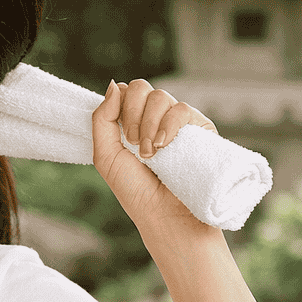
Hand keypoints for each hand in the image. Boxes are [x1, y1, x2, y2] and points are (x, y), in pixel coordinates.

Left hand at [92, 78, 218, 230]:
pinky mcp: (200, 129)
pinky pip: (182, 109)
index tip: (120, 133)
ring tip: (151, 154)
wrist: (166, 216)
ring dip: (148, 125)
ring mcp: (178, 123)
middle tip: (133, 144)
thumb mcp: (106, 156)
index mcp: (132, 123)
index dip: (119, 105)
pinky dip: (168, 125)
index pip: (125, 92)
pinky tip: (163, 146)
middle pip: (140, 87)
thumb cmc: (136, 192)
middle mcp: (155, 119)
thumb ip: (102, 119)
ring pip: (160, 96)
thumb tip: (114, 85)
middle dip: (131, 114)